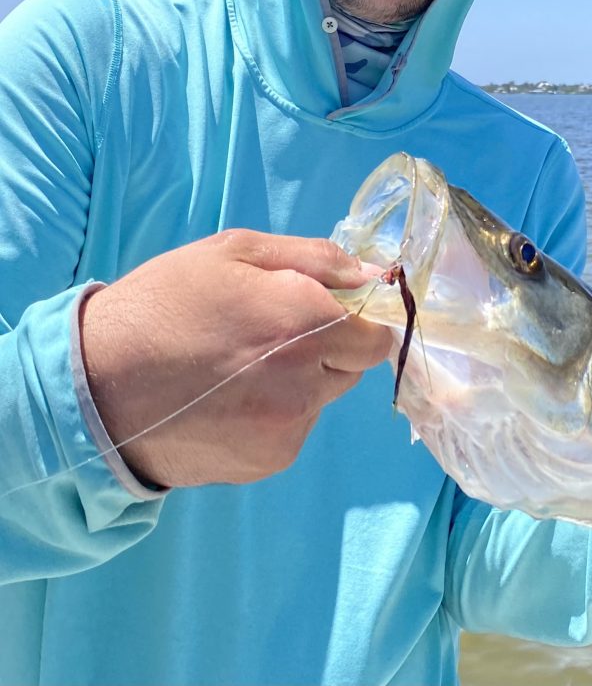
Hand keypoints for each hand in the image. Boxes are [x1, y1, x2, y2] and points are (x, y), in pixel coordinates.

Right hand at [80, 230, 394, 488]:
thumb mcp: (233, 253)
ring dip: (301, 384)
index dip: (356, 322)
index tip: (324, 314)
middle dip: (328, 350)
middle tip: (270, 338)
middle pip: (353, 367)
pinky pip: (293, 430)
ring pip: (322, 399)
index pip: (376, 334)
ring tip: (238, 370)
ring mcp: (289, 426)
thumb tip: (372, 274)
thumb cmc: (163, 305)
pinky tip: (227, 402)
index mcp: (307, 321)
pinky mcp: (268, 460)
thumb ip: (315, 259)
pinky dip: (274, 416)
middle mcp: (309, 379)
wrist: (92, 388)